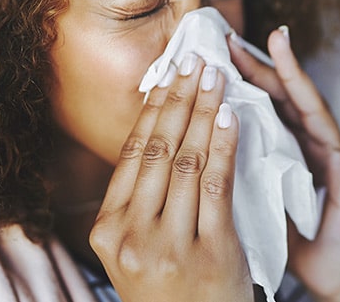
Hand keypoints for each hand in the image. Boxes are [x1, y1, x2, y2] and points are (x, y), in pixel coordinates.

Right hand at [89, 58, 252, 301]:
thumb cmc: (171, 288)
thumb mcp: (138, 248)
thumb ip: (140, 201)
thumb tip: (157, 130)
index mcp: (108, 230)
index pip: (132, 154)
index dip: (153, 109)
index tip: (170, 73)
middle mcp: (131, 235)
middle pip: (157, 150)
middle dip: (179, 99)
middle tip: (196, 61)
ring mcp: (168, 245)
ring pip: (186, 161)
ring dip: (204, 112)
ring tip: (216, 78)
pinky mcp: (209, 251)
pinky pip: (217, 184)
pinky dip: (223, 145)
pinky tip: (230, 116)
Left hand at [229, 29, 339, 301]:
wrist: (323, 270)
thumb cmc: (287, 232)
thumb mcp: (256, 191)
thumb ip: (240, 162)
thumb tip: (198, 135)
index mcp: (285, 143)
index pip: (261, 101)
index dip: (239, 74)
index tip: (212, 48)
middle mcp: (311, 142)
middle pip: (282, 96)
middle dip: (258, 62)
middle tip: (231, 35)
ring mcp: (336, 156)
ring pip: (315, 109)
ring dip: (298, 74)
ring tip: (281, 41)